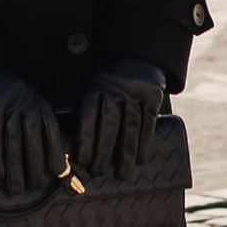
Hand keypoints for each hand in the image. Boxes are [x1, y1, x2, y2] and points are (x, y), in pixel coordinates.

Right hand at [0, 73, 66, 198]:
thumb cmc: (10, 97)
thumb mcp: (30, 104)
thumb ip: (39, 126)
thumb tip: (53, 162)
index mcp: (40, 105)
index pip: (52, 132)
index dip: (56, 153)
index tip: (59, 173)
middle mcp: (27, 105)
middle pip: (34, 141)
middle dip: (36, 166)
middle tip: (35, 186)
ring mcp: (8, 106)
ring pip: (14, 143)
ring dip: (15, 169)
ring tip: (16, 189)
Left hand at [75, 60, 166, 181]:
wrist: (135, 52)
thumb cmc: (107, 77)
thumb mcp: (92, 83)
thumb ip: (86, 108)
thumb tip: (74, 145)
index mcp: (96, 86)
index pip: (89, 115)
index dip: (85, 138)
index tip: (82, 159)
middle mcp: (116, 89)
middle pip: (109, 125)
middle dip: (103, 151)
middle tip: (98, 172)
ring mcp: (136, 93)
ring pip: (130, 127)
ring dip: (126, 153)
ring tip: (122, 173)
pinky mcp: (153, 97)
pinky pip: (148, 123)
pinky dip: (144, 143)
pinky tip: (140, 159)